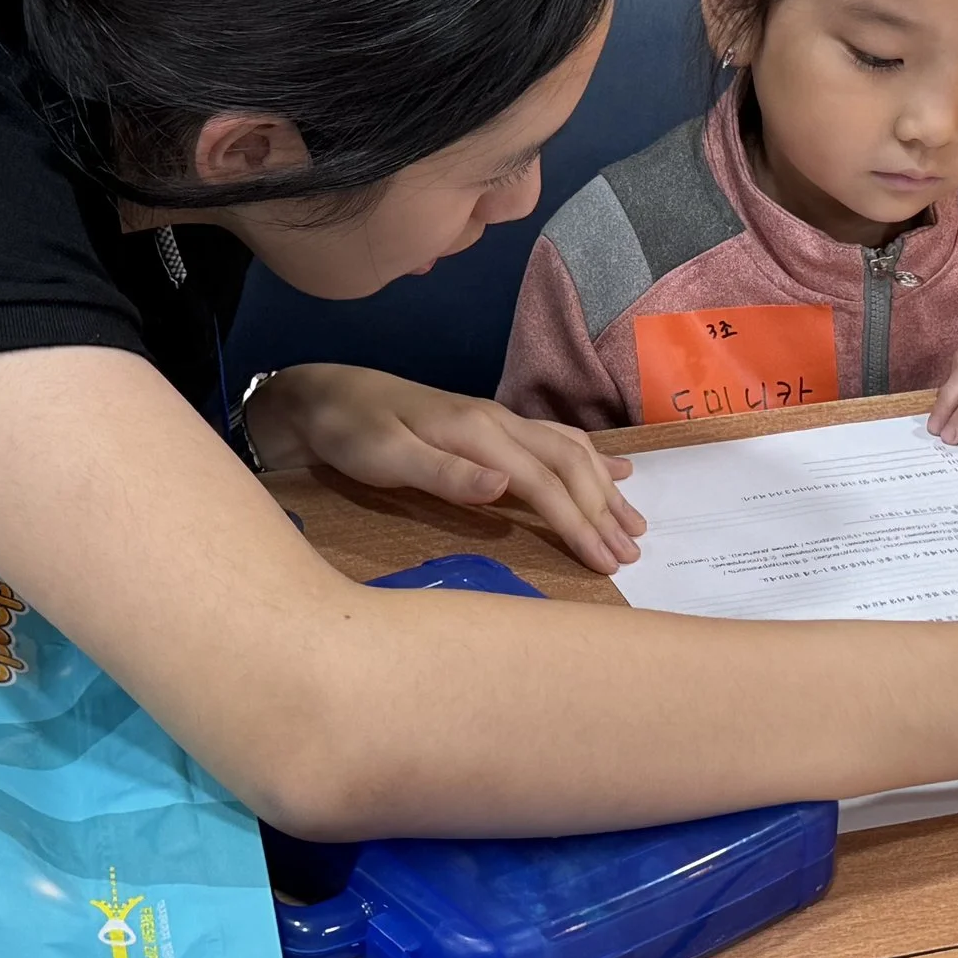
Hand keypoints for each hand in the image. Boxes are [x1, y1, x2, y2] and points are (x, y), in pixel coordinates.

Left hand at [243, 364, 647, 573]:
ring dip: (604, 488)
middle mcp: (498, 422)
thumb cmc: (350, 432)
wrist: (323, 395)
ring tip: (634, 524)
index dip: (579, 523)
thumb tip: (504, 486)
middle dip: (603, 512)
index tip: (606, 562)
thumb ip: (445, 473)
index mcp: (479, 433)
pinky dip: (590, 458)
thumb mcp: (386, 457)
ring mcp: (496, 421)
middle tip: (630, 555)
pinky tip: (613, 471)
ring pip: (569, 451)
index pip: (545, 483)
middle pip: (569, 466)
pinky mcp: (488, 426)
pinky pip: (554, 439)